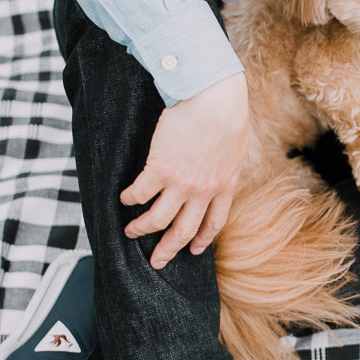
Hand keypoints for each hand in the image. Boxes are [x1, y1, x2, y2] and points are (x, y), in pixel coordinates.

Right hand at [120, 73, 248, 269]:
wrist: (214, 99)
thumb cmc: (228, 114)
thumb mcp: (236, 146)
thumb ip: (226, 164)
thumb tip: (220, 166)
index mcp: (225, 186)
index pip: (213, 222)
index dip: (202, 239)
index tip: (194, 249)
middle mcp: (203, 192)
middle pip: (184, 231)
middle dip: (168, 249)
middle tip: (157, 261)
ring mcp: (181, 184)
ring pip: (157, 219)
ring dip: (141, 228)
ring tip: (130, 231)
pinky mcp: (159, 171)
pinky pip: (139, 194)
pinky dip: (129, 200)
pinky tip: (123, 199)